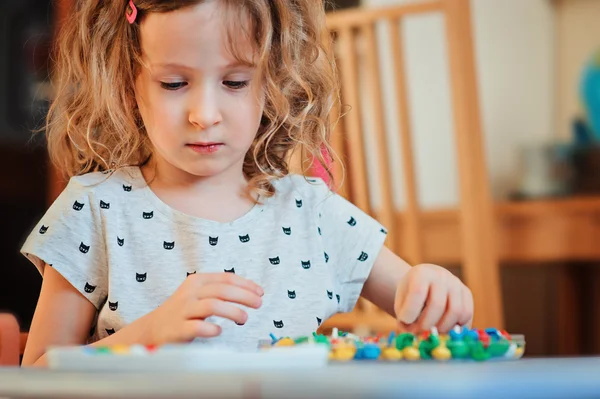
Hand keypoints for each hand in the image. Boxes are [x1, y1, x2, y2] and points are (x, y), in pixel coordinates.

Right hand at [142, 273, 263, 345]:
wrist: (153, 328)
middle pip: (223, 290)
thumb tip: (251, 292)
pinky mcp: (178, 328)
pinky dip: (211, 328)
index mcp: (197, 281)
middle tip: (259, 304)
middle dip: (244, 296)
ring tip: (244, 318)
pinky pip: (197, 327)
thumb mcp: (199, 293)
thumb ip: (220, 290)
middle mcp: (190, 293)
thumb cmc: (183, 311)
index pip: (226, 278)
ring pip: (212, 305)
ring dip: (233, 311)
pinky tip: (220, 331)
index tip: (260, 292)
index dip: (246, 284)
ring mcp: (183, 310)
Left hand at [393, 264, 472, 332]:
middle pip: (438, 304)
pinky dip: (456, 327)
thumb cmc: (409, 296)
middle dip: (426, 325)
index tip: (404, 322)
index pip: (418, 292)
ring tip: (431, 333)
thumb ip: (404, 319)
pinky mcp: (467, 294)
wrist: (423, 284)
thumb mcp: (401, 303)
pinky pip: (466, 315)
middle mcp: (441, 275)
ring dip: (442, 328)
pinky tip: (443, 329)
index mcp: (421, 273)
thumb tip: (414, 337)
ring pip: (456, 312)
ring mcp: (456, 283)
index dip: (411, 311)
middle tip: (418, 333)